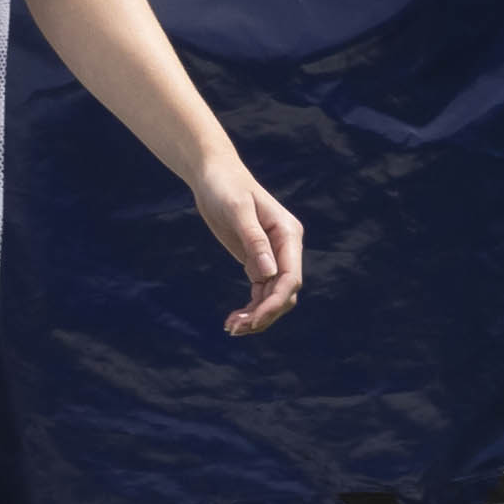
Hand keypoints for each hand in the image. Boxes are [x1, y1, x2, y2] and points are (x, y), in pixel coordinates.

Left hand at [191, 155, 310, 335]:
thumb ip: (254, 240)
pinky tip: (234, 319)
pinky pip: (260, 291)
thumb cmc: (226, 186)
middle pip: (284, 292)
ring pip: (272, 296)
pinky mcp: (256, 260)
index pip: (290, 277)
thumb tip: (269, 274)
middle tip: (235, 328)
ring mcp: (272, 256)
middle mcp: (285, 247)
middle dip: (264, 313)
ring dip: (256, 315)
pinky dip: (250, 307)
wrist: (212, 174)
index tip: (254, 319)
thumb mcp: (237, 210)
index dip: (275, 302)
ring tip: (231, 328)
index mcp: (288, 234)